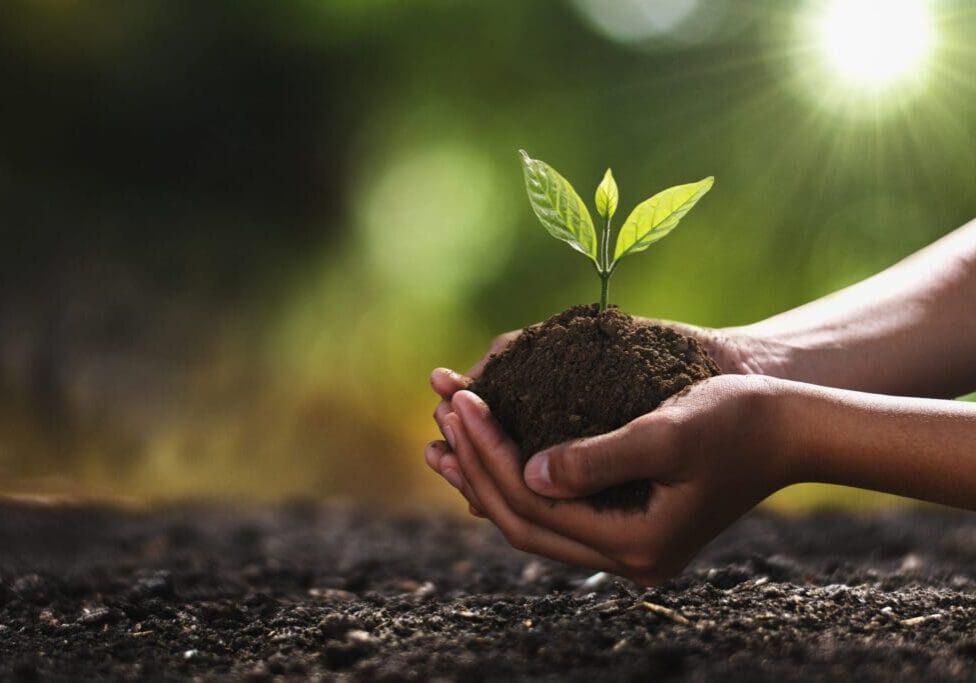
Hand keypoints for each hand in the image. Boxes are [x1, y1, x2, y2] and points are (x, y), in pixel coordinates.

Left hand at [427, 374, 792, 583]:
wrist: (787, 428)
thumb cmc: (737, 421)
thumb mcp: (667, 432)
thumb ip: (597, 458)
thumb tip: (528, 472)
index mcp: (635, 544)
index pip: (535, 503)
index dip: (489, 454)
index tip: (462, 402)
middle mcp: (625, 557)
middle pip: (524, 519)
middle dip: (476, 466)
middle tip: (442, 413)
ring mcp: (626, 544)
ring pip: (535, 518)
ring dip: (487, 475)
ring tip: (444, 437)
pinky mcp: (627, 521)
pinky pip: (555, 508)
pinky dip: (518, 477)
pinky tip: (493, 451)